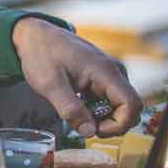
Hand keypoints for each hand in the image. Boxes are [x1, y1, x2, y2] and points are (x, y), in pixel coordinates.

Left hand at [12, 18, 141, 137]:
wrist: (35, 35)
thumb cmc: (42, 54)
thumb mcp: (50, 85)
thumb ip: (70, 109)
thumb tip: (89, 132)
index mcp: (106, 72)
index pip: (132, 105)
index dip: (118, 124)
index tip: (94, 130)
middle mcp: (113, 73)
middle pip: (129, 108)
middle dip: (111, 124)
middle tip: (83, 126)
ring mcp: (108, 75)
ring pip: (119, 106)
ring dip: (101, 118)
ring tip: (75, 114)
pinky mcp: (101, 79)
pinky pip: (108, 100)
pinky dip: (95, 110)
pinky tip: (76, 106)